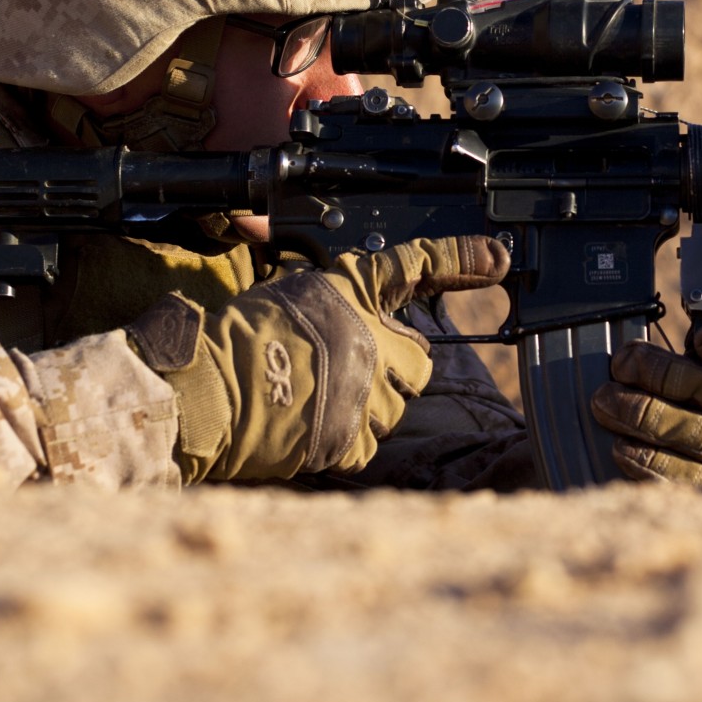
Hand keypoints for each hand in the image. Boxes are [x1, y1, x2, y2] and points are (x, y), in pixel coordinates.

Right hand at [126, 235, 508, 482]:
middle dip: (394, 366)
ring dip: (370, 404)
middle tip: (348, 368)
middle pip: (419, 360)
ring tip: (318, 397)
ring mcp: (365, 393)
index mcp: (350, 294)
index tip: (497, 259)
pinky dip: (347, 439)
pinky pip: (369, 442)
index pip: (414, 268)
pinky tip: (311, 425)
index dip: (459, 261)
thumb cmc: (232, 339)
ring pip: (397, 405)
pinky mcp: (352, 439)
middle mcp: (369, 339)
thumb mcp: (286, 294)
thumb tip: (357, 312)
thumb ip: (335, 302)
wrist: (205, 393)